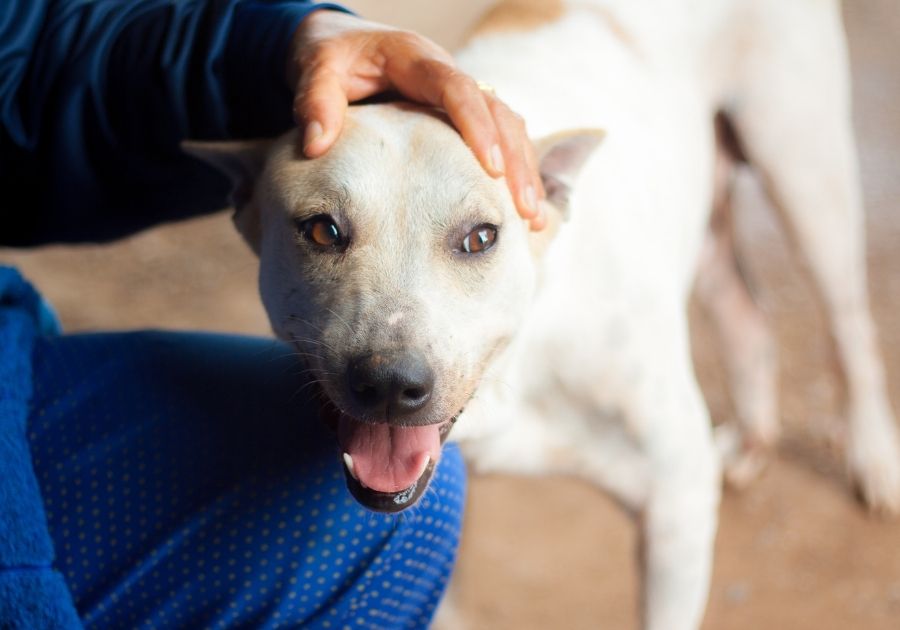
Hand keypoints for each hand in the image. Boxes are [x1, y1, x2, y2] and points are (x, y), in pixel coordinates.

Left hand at [288, 10, 545, 229]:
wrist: (341, 44)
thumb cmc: (331, 57)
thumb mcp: (315, 68)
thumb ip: (314, 101)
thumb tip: (316, 144)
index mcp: (417, 59)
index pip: (458, 90)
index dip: (478, 127)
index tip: (491, 168)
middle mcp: (448, 74)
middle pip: (498, 112)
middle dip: (517, 161)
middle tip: (526, 209)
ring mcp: (461, 95)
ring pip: (509, 126)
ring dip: (524, 170)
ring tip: (533, 218)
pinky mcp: (463, 116)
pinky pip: (501, 137)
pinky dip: (515, 170)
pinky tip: (521, 209)